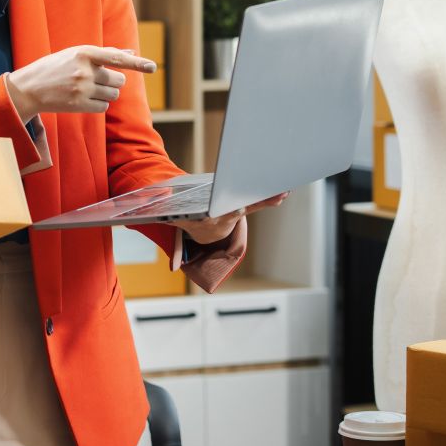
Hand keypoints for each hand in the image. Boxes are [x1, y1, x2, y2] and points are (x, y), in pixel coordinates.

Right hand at [5, 45, 155, 119]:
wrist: (28, 88)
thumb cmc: (54, 68)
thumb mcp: (75, 54)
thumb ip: (104, 54)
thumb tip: (131, 52)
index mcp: (83, 52)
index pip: (116, 57)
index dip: (136, 63)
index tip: (153, 67)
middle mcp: (84, 70)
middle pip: (118, 81)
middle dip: (112, 82)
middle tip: (95, 80)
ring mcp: (81, 89)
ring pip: (113, 96)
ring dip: (106, 94)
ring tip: (86, 90)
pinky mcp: (78, 105)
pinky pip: (103, 108)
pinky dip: (98, 105)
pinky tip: (83, 100)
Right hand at [171, 192, 287, 243]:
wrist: (204, 233)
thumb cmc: (187, 220)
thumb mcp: (175, 223)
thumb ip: (170, 229)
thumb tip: (160, 253)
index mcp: (208, 219)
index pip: (218, 214)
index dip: (227, 211)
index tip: (237, 208)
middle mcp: (225, 217)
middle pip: (240, 207)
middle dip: (253, 201)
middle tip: (268, 197)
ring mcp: (236, 212)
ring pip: (253, 204)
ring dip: (268, 198)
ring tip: (283, 191)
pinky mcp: (245, 207)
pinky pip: (259, 202)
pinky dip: (271, 197)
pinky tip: (284, 191)